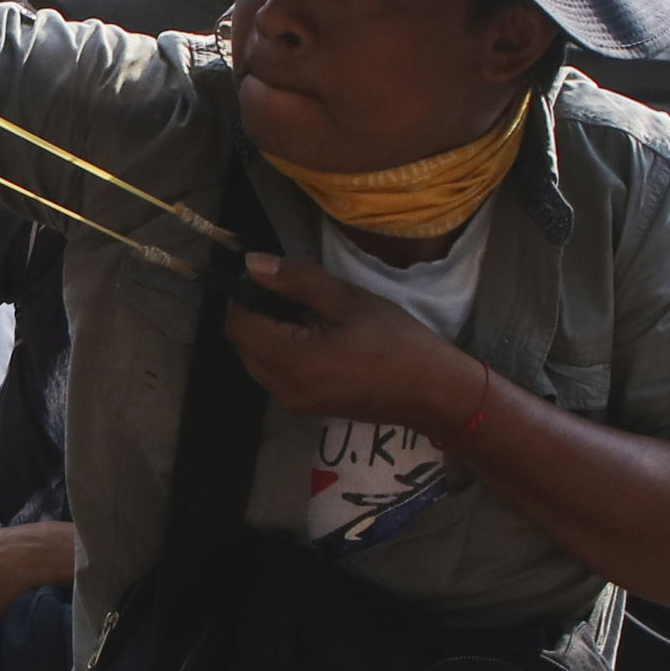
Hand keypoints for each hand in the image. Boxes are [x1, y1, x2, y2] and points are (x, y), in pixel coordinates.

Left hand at [219, 253, 474, 433]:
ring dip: (270, 332)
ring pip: (257, 359)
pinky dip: (282, 351)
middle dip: (258, 313)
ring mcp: (292, 402)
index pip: (238, 325)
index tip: (274, 277)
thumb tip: (252, 263)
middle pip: (243, 343)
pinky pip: (276, 373)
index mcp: (291, 362)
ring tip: (310, 313)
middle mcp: (281, 389)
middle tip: (296, 293)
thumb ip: (296, 279)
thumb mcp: (346, 299)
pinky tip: (316, 336)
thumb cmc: (393, 340)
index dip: (245, 295)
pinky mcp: (305, 407)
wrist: (431, 391)